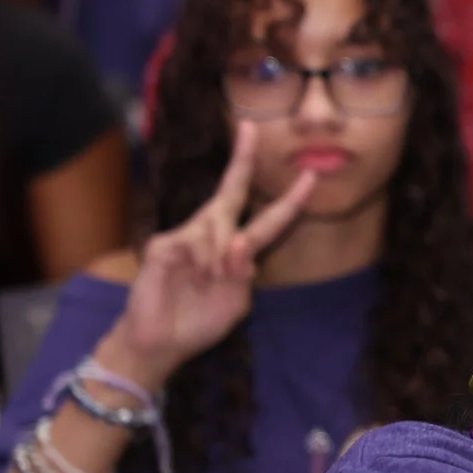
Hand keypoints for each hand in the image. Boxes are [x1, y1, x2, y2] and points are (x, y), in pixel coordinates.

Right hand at [100, 120, 315, 385]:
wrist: (160, 343)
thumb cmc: (199, 322)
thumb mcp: (236, 302)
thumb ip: (244, 274)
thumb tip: (238, 242)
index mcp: (236, 251)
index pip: (266, 221)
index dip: (289, 202)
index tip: (311, 178)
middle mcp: (213, 236)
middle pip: (231, 193)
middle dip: (243, 160)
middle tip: (251, 128)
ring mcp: (186, 237)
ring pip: (218, 226)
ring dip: (220, 259)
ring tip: (206, 282)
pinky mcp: (164, 245)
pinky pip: (196, 243)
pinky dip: (202, 263)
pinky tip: (191, 277)